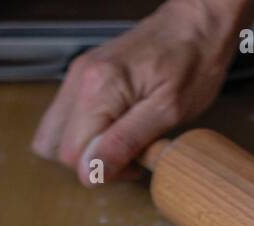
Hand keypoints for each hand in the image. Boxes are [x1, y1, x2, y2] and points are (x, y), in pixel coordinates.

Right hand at [31, 0, 253, 184]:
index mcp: (98, 89)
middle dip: (89, 161)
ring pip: (56, 133)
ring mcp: (77, 76)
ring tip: (123, 141)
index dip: (101, 171)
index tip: (134, 163)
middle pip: (55, 145)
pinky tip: (117, 127)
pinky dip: (87, 131)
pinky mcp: (83, 76)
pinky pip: (68, 117)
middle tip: (128, 154)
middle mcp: (79, 80)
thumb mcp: (167, 111)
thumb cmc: (193, 61)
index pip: (72, 154)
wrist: (197, 24)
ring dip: (86, 148)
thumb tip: (91, 172)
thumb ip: (125, 142)